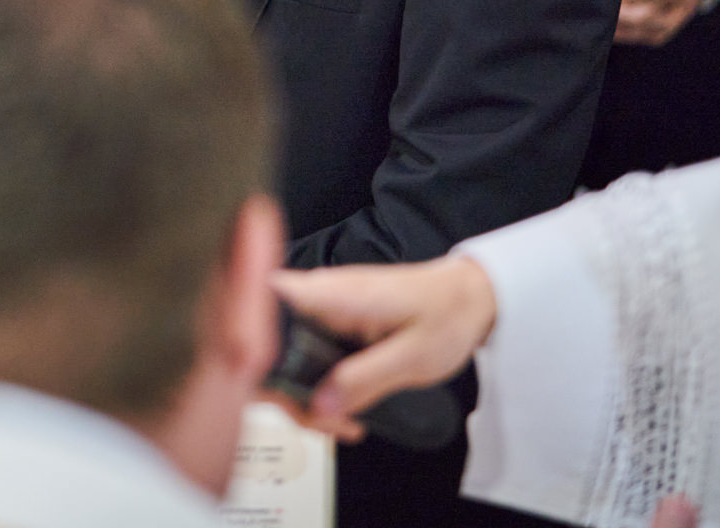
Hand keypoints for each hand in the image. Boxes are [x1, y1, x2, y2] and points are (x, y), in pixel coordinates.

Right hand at [267, 256, 496, 441]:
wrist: (470, 297)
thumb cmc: (447, 314)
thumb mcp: (413, 356)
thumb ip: (364, 379)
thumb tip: (319, 404)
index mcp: (332, 294)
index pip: (263, 300)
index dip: (249, 340)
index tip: (270, 384)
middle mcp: (317, 295)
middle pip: (267, 339)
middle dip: (282, 388)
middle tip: (322, 424)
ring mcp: (320, 308)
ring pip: (283, 351)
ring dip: (301, 393)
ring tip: (340, 423)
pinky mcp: (328, 321)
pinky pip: (304, 352)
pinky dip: (315, 384)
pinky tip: (339, 409)